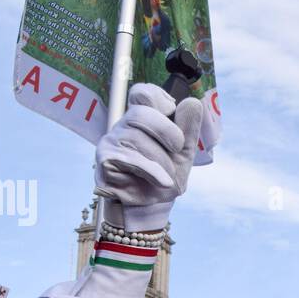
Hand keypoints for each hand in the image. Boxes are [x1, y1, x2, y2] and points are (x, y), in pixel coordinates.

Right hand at [95, 83, 203, 230]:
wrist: (152, 205)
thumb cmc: (165, 174)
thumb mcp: (183, 153)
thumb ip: (188, 129)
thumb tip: (192, 102)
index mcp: (142, 117)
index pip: (142, 93)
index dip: (159, 98)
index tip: (172, 112)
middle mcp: (124, 125)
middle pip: (140, 113)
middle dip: (166, 130)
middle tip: (177, 147)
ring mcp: (112, 140)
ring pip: (137, 138)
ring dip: (160, 160)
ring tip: (166, 174)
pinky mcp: (106, 159)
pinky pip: (130, 159)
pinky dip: (151, 171)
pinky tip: (162, 180)